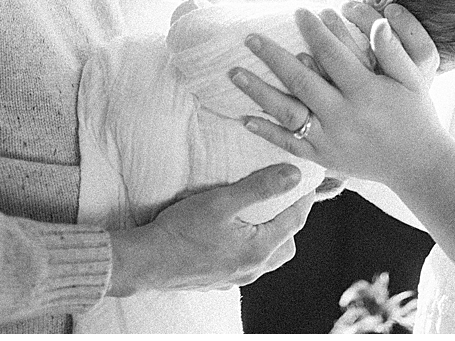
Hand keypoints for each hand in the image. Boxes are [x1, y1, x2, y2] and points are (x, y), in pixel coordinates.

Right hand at [107, 163, 313, 295]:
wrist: (146, 261)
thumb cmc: (182, 230)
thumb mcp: (222, 201)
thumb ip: (260, 187)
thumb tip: (293, 176)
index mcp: (259, 249)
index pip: (295, 221)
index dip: (304, 199)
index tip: (308, 182)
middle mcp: (252, 268)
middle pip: (286, 243)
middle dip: (290, 220)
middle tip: (285, 197)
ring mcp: (236, 277)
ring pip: (268, 255)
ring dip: (271, 234)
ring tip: (260, 212)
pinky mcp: (220, 278)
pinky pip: (248, 262)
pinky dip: (251, 244)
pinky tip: (236, 231)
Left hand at [230, 5, 445, 185]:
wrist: (416, 163)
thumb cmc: (415, 113)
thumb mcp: (413, 79)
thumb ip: (393, 50)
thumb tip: (379, 21)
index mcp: (366, 91)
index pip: (333, 55)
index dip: (315, 32)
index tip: (300, 11)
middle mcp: (344, 115)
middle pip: (301, 81)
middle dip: (273, 57)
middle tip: (250, 36)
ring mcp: (331, 138)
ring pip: (287, 113)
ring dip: (258, 92)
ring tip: (234, 72)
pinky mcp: (323, 157)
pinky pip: (289, 143)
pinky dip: (266, 131)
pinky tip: (244, 117)